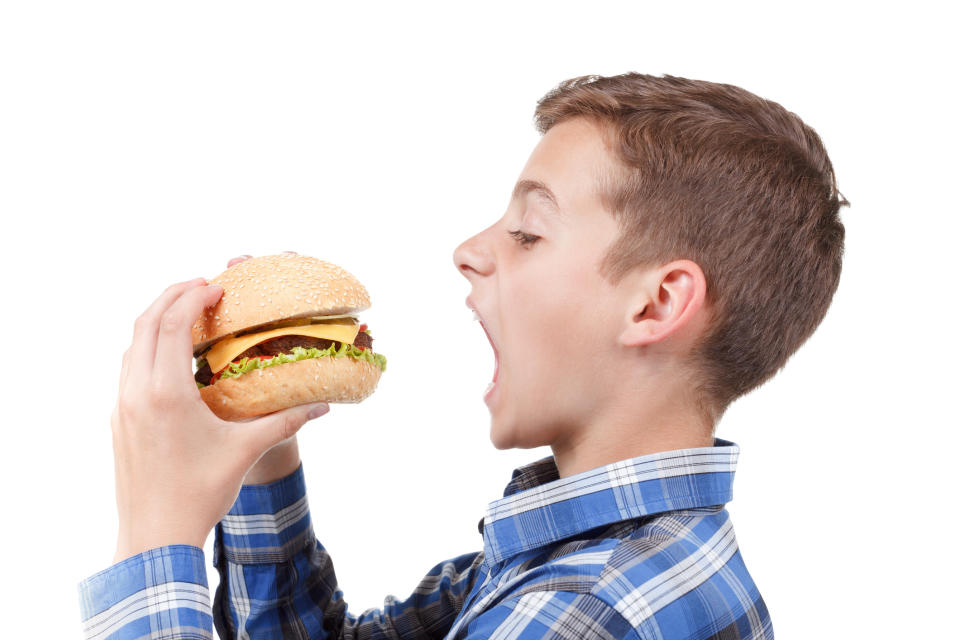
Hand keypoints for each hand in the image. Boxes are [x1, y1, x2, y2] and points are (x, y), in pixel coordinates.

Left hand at [110, 273, 328, 563]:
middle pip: (145, 323)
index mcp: (166, 393)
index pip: (171, 324)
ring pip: (131, 344)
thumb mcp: (246, 451)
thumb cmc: (200, 493)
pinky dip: (147, 346)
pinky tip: (170, 355)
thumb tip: (324, 406)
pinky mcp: (119, 419)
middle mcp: (137, 392)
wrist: (154, 536)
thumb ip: (285, 422)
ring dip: (156, 319)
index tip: (218, 287)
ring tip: (186, 311)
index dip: (193, 297)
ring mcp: (122, 405)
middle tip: (202, 286)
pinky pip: (128, 367)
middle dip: (172, 296)